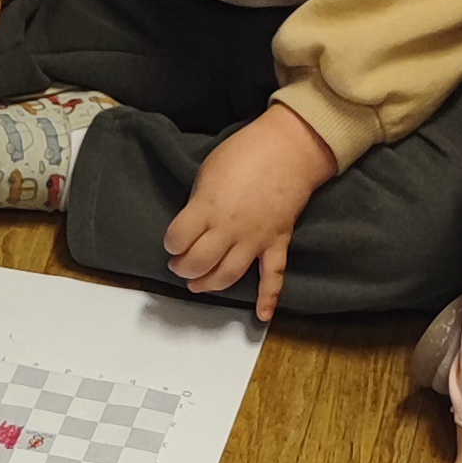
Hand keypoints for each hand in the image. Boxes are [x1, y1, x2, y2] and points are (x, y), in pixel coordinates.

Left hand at [164, 103, 337, 321]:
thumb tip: (193, 223)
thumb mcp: (209, 172)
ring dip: (209, 285)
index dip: (171, 243)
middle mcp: (230, 229)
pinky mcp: (277, 242)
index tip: (172, 241)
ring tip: (198, 284)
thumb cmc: (246, 152)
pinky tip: (262, 316)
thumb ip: (199, 203)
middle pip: (198, 263)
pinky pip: (273, 276)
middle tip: (179, 264)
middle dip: (184, 268)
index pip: (177, 239)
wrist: (291, 146)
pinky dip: (269, 297)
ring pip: (227, 275)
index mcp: (208, 208)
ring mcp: (255, 239)